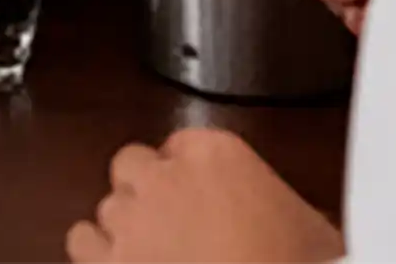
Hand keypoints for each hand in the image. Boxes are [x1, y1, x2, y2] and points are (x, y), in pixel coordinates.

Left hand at [67, 132, 342, 263]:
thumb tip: (292, 224)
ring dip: (125, 226)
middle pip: (135, 165)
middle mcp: (164, 178)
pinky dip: (98, 254)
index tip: (201, 196)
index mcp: (217, 154)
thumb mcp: (314, 232)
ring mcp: (130, 219)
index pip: (183, 144)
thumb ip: (288, 211)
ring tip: (151, 253)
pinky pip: (82, 240)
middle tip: (173, 224)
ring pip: (108, 204)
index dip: (190, 175)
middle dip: (149, 191)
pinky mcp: (105, 260)